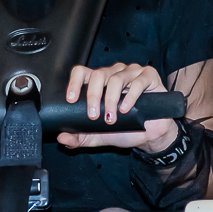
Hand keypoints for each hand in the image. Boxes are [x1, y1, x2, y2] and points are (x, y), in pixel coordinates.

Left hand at [58, 62, 177, 151]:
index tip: (71, 100)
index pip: (82, 73)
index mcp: (99, 82)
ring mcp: (132, 73)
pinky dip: (130, 96)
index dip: (74, 83)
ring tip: (112, 118)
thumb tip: (62, 138)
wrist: (150, 136)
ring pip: (116, 78)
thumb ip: (80, 137)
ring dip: (111, 100)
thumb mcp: (98, 136)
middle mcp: (114, 73)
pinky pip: (138, 81)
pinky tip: (126, 109)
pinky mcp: (149, 76)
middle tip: (94, 115)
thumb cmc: (125, 129)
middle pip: (98, 74)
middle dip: (93, 96)